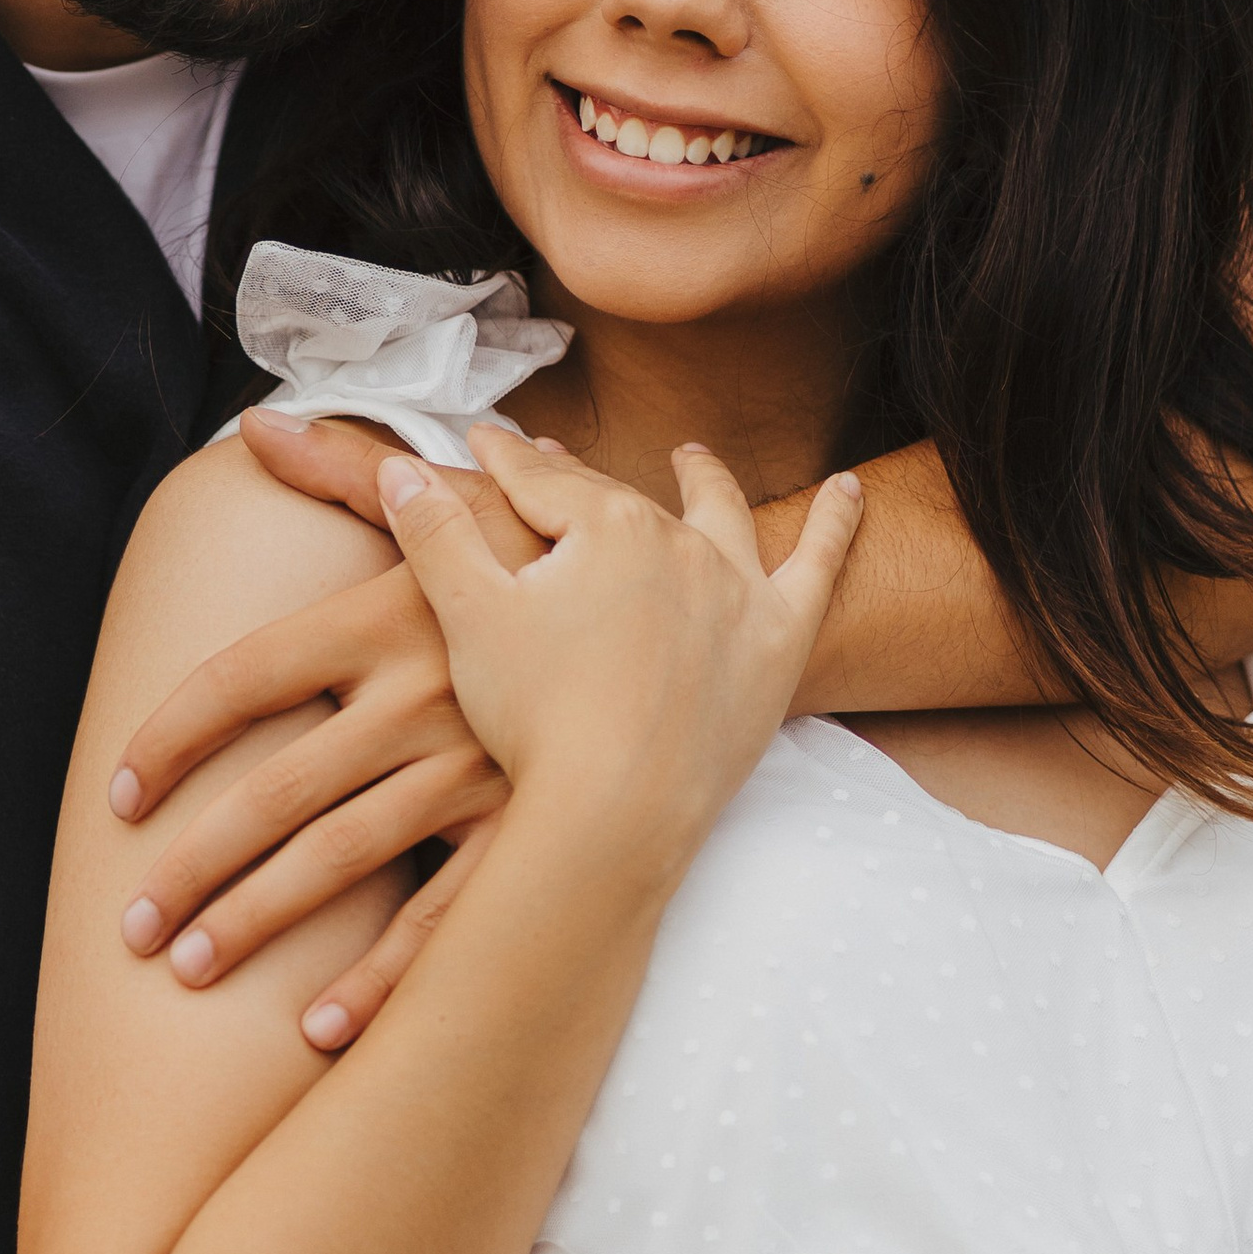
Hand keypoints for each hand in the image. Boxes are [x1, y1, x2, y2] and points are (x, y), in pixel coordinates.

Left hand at [109, 415, 543, 1048]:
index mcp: (386, 616)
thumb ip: (343, 466)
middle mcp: (420, 697)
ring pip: (341, 862)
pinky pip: (445, 921)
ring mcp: (476, 771)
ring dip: (257, 924)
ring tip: (187, 971)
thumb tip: (250, 427)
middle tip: (129, 928)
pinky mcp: (531, 826)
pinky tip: (316, 1031)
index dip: (168, 742)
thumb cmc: (554, 557)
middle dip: (193, 867)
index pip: (241, 680)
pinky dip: (382, 984)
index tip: (118, 801)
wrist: (699, 607)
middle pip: (275, 792)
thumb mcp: (456, 501)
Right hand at [379, 423, 861, 871]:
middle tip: (547, 456)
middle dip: (578, 476)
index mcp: (606, 526)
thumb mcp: (469, 617)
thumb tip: (400, 467)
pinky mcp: (779, 643)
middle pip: (621, 499)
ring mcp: (737, 591)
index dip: (504, 460)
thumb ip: (436, 534)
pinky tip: (853, 491)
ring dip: (704, 479)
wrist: (616, 812)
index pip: (542, 480)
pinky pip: (820, 567)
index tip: (482, 440)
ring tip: (691, 456)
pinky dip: (839, 525)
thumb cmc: (535, 719)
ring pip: (723, 515)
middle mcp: (681, 542)